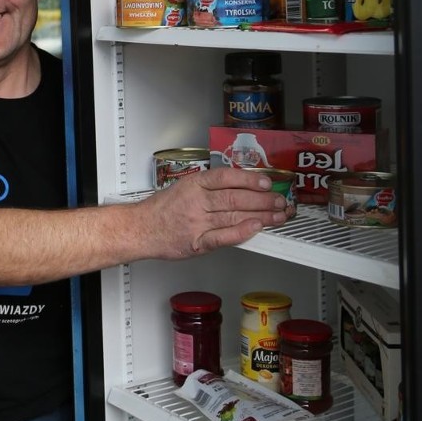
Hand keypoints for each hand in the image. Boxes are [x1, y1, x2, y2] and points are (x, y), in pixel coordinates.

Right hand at [137, 166, 290, 259]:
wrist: (141, 230)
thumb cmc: (162, 210)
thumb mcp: (183, 187)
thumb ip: (209, 187)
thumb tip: (240, 186)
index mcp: (194, 184)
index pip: (226, 177)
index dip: (249, 179)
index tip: (267, 181)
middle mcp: (197, 201)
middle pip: (235, 197)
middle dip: (263, 199)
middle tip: (280, 201)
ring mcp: (197, 222)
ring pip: (234, 215)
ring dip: (260, 216)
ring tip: (277, 215)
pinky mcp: (197, 243)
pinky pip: (223, 237)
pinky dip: (241, 232)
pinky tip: (255, 228)